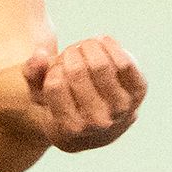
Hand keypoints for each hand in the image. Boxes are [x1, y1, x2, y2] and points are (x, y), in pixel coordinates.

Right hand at [22, 36, 146, 153]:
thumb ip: (32, 75)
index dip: (52, 68)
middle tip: (69, 52)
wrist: (96, 128)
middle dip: (69, 54)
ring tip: (83, 46)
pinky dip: (110, 46)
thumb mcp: (39, 96)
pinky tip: (101, 41)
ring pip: (101, 65)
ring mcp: (122, 109)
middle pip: (77, 72)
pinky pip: (125, 61)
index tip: (55, 67)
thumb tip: (39, 56)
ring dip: (88, 47)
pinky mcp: (139, 93)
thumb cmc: (62, 107)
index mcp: (69, 129)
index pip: (55, 85)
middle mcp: (98, 123)